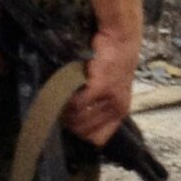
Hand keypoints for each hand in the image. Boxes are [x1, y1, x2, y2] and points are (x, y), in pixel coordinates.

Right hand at [63, 29, 137, 146]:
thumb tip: (78, 119)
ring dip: (66, 114)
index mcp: (120, 112)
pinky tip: (64, 94)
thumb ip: (101, 105)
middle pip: (84, 132)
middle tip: (61, 113)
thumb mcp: (115, 89)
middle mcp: (116, 108)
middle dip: (70, 125)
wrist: (120, 40)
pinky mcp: (99, 87)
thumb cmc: (114, 62)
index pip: (98, 139)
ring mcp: (108, 99)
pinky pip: (77, 105)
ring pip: (79, 120)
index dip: (82, 135)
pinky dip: (67, 102)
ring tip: (60, 104)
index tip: (72, 125)